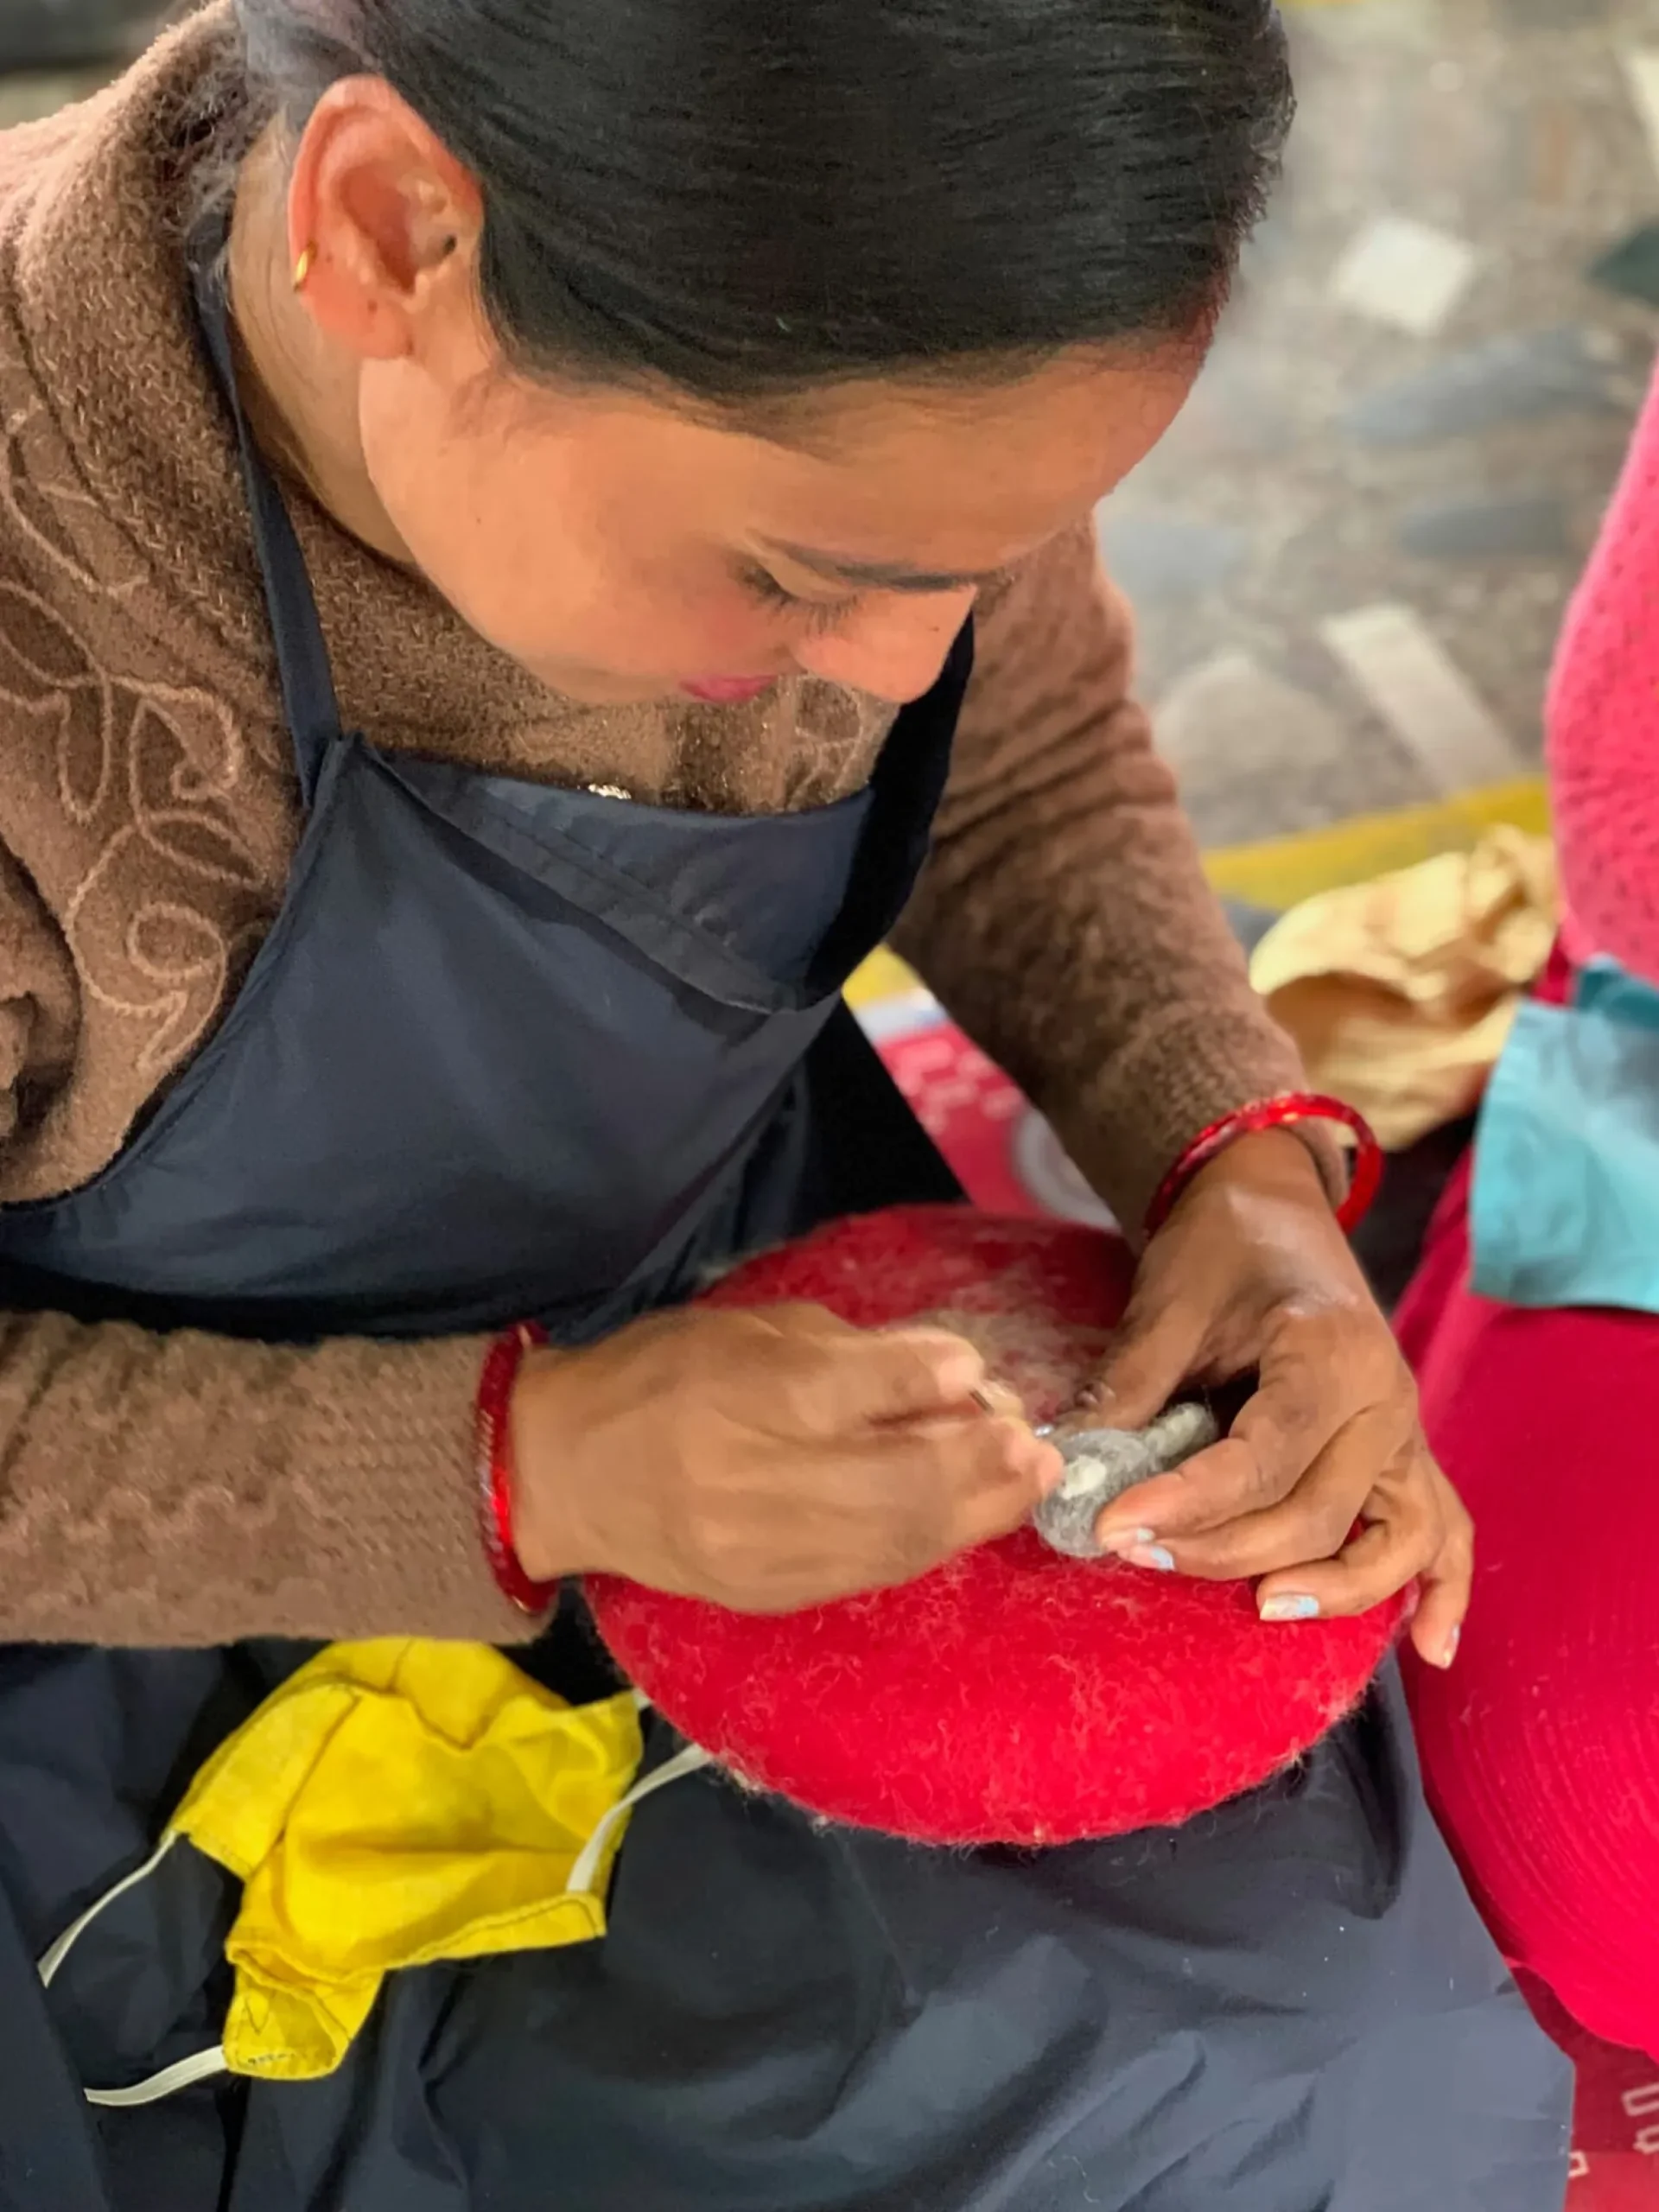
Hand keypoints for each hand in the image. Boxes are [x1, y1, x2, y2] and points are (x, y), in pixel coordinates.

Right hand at [508, 1304, 1062, 1611]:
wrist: (564, 1472)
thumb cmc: (660, 1377)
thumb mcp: (746, 1330)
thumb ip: (848, 1351)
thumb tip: (951, 1372)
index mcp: (738, 1394)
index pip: (855, 1391)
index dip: (928, 1379)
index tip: (974, 1366)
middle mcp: (750, 1480)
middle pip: (894, 1483)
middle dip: (980, 1464)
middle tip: (1034, 1445)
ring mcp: (760, 1551)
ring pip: (893, 1541)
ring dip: (974, 1513)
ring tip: (1024, 1482)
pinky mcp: (766, 1595)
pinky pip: (869, 1573)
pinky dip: (928, 1543)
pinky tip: (963, 1517)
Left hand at [1082, 1130, 1470, 1669]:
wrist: (1274, 1200)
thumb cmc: (1221, 1245)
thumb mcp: (1167, 1304)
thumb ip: (1128, 1389)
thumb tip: (1067, 1470)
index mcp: (1331, 1353)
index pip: (1262, 1460)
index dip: (1186, 1505)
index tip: (1110, 1529)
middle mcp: (1385, 1400)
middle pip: (1319, 1513)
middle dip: (1225, 1549)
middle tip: (1134, 1552)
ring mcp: (1406, 1431)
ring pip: (1394, 1540)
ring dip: (1333, 1588)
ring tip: (1261, 1610)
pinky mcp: (1405, 1452)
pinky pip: (1446, 1532)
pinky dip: (1444, 1591)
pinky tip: (1432, 1650)